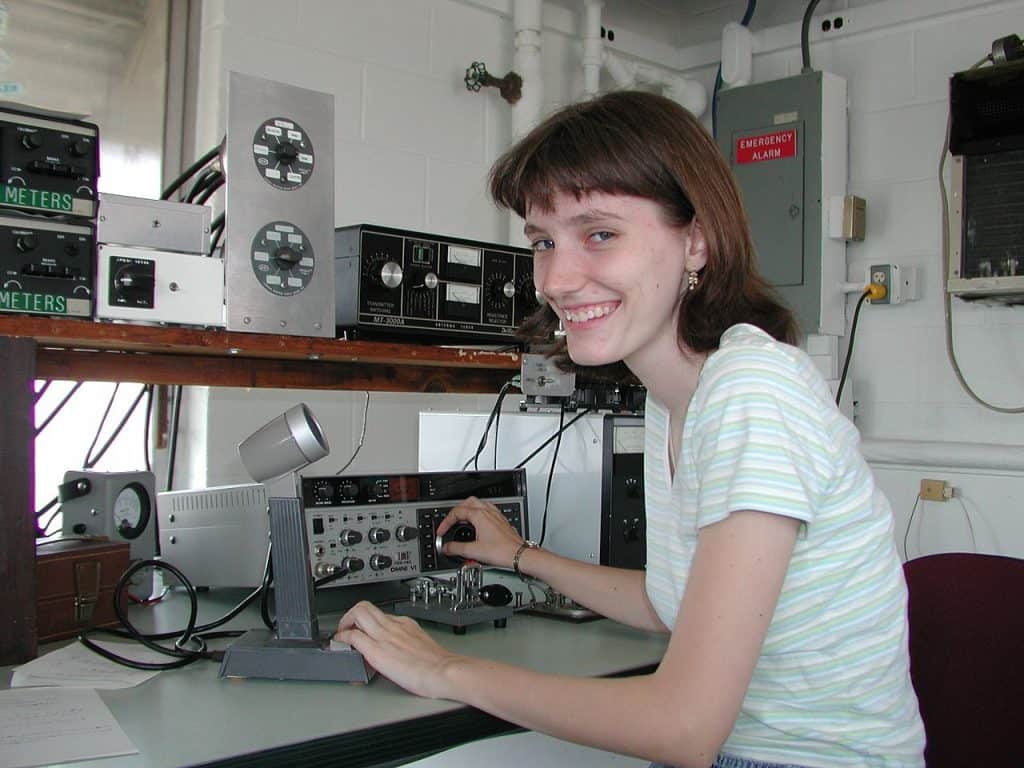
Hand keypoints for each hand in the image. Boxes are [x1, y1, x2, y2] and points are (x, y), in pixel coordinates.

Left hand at [334, 601, 460, 698]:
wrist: (444, 671)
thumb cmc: (438, 664)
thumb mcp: (422, 644)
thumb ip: (408, 642)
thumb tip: (400, 651)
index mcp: (405, 624)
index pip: (380, 614)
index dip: (367, 620)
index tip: (363, 628)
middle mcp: (393, 626)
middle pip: (366, 606)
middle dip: (351, 614)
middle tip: (347, 626)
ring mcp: (384, 636)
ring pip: (358, 613)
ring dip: (345, 622)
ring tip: (341, 634)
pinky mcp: (376, 651)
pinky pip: (353, 636)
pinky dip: (342, 637)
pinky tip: (340, 644)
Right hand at [436, 496, 523, 567]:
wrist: (519, 555)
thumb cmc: (503, 551)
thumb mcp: (474, 551)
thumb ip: (456, 548)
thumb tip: (446, 548)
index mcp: (480, 515)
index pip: (457, 512)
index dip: (446, 522)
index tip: (442, 531)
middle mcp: (489, 512)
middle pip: (468, 502)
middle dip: (456, 511)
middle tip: (450, 521)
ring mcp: (496, 515)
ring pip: (479, 503)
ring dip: (468, 509)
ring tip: (461, 519)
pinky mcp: (501, 521)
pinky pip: (487, 509)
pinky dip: (478, 513)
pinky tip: (478, 522)